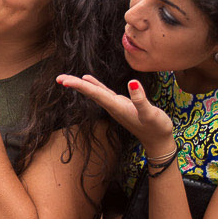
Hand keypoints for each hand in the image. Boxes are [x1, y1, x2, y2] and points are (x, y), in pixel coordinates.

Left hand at [56, 74, 174, 153]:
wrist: (159, 141)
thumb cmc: (157, 128)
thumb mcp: (151, 114)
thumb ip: (141, 100)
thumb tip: (133, 83)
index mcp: (117, 108)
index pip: (95, 94)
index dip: (80, 86)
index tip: (65, 81)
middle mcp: (113, 107)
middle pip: (90, 93)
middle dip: (75, 85)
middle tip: (58, 78)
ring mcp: (116, 106)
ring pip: (94, 93)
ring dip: (81, 85)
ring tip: (66, 78)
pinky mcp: (121, 104)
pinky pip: (103, 93)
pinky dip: (95, 85)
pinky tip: (87, 79)